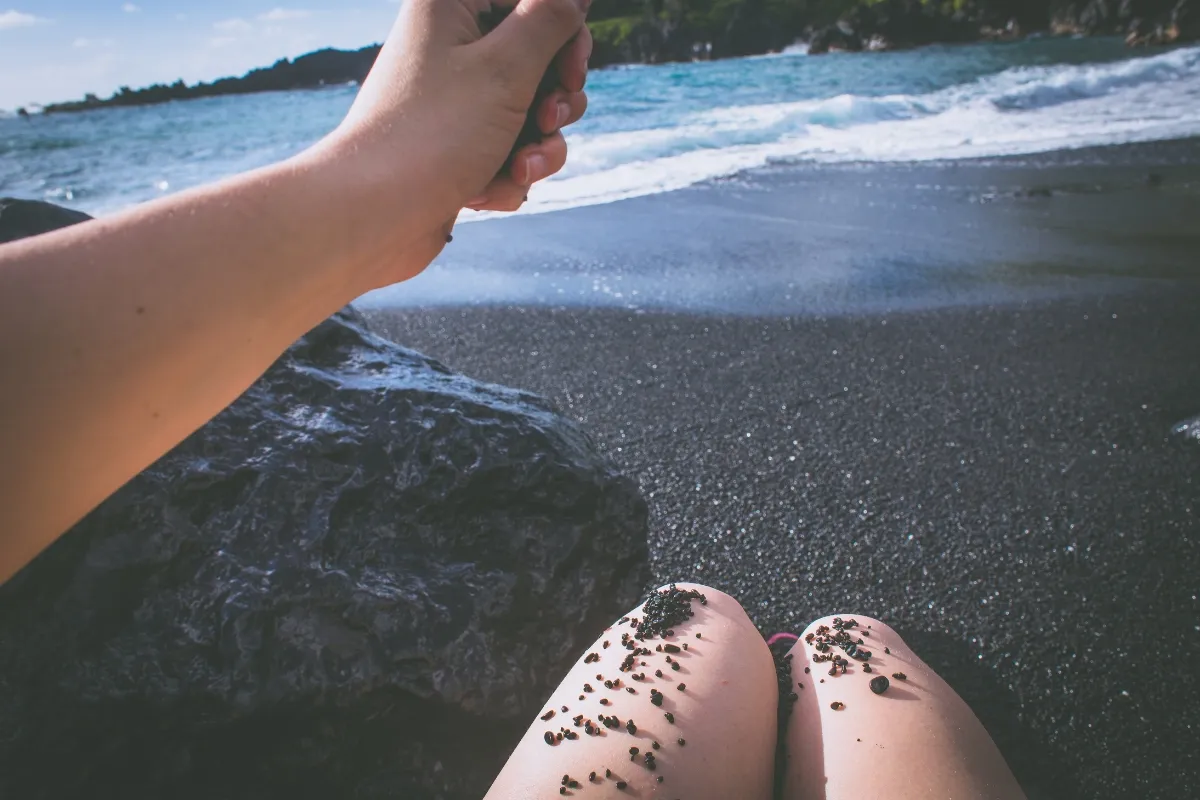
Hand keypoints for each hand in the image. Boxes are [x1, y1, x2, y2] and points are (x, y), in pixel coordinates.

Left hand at [316, 0, 590, 290]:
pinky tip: (483, 194)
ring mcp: (455, 103)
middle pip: (539, 61)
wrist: (373, 216)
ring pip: (531, 114)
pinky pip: (508, 153)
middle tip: (546, 122)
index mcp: (453, 9)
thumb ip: (549, 19)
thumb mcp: (506, 68)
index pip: (533, 4)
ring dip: (538, 147)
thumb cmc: (433, 136)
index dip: (564, 36)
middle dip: (555, 101)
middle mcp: (451, 49)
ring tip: (518, 170)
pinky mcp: (457, 148)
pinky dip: (508, 175)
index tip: (571, 74)